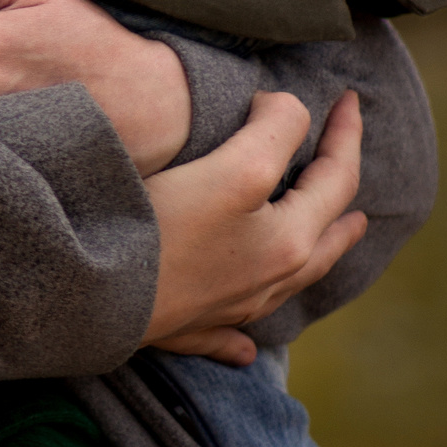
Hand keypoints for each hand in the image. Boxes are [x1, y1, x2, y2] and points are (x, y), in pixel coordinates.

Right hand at [147, 90, 364, 365]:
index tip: (351, 97)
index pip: (336, 178)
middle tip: (347, 149)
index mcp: (289, 243)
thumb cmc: (167, 228)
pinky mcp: (190, 325)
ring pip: (293, 280)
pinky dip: (247, 336)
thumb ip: (277, 133)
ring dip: (324, 249)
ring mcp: (232, 308)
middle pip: (327, 232)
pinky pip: (233, 336)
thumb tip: (286, 114)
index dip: (346, 133)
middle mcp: (270, 281)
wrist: (96, 295)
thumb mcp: (238, 169)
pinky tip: (247, 349)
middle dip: (343, 187)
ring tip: (344, 230)